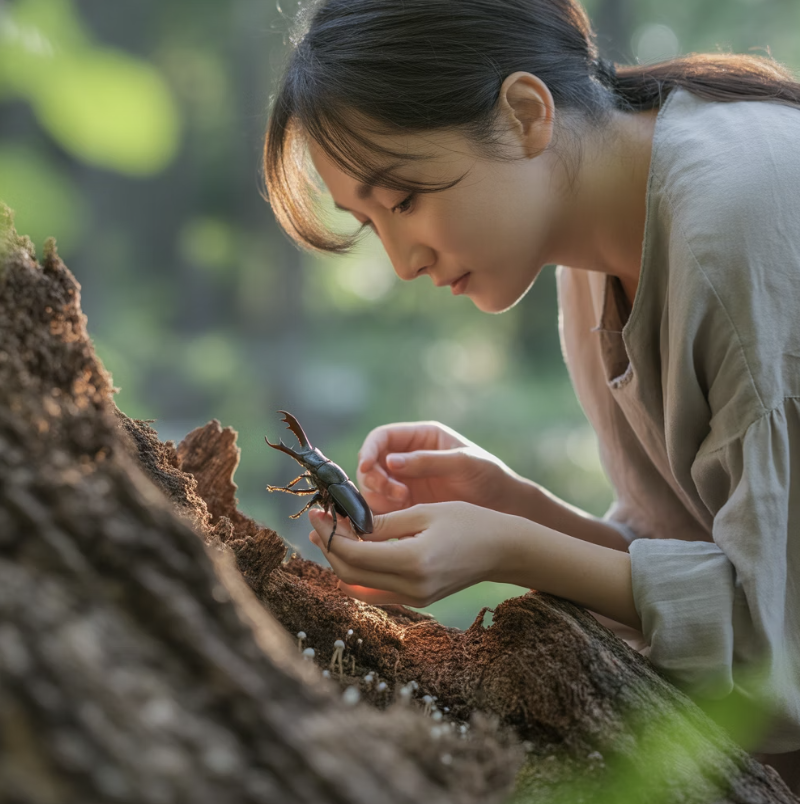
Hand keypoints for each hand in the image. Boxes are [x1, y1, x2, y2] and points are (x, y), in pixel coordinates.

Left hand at [308, 502, 511, 606]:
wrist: (504, 550)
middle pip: (350, 574)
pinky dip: (359, 573)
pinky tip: (354, 550)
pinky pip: (376, 592)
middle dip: (328, 547)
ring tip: (329, 534)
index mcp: (413, 561)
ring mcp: (415, 598)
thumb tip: (346, 525)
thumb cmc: (469, 522)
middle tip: (318, 522)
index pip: (354, 554)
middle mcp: (411, 587)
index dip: (329, 534)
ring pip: (359, 586)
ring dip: (341, 561)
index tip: (317, 512)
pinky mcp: (418, 600)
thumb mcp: (423, 513)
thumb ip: (383, 523)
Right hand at [356, 421, 516, 514]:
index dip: (369, 450)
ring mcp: (405, 483)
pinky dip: (382, 513)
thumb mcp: (463, 463)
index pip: (382, 437)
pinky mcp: (407, 507)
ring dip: (378, 495)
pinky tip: (398, 517)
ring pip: (373, 486)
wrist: (505, 507)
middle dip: (374, 476)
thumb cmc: (489, 476)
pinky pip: (382, 508)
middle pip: (372, 463)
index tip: (367, 466)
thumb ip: (427, 461)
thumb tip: (390, 462)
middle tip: (393, 492)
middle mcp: (408, 458)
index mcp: (421, 438)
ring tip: (402, 503)